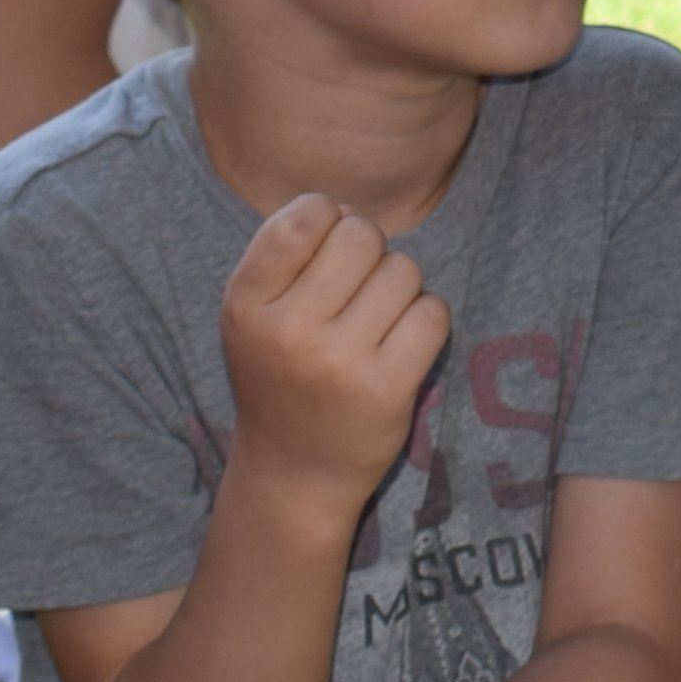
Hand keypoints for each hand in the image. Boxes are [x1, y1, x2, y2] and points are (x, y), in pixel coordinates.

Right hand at [218, 198, 448, 504]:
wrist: (293, 474)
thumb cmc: (279, 376)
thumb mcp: (253, 314)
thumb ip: (286, 254)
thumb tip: (349, 207)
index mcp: (246, 303)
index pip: (305, 215)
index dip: (328, 216)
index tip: (326, 252)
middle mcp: (289, 331)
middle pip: (361, 235)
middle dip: (369, 252)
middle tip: (356, 292)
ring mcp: (341, 362)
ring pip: (404, 270)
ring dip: (399, 289)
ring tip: (374, 324)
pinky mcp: (388, 389)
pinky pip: (433, 313)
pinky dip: (426, 321)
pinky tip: (400, 346)